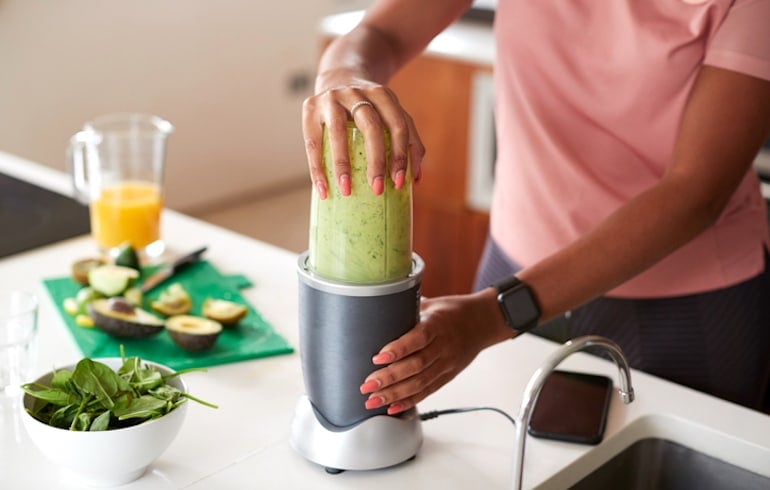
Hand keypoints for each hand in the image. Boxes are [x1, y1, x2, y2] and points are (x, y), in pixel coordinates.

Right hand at [301, 71, 424, 198]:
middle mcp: (358, 92)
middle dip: (377, 161)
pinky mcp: (310, 106)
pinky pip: (312, 141)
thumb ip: (407, 140)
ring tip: (346, 191)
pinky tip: (323, 189)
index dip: (401, 155)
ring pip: (338, 131)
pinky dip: (317, 168)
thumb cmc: (369, 107)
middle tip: (378, 189)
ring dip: (343, 164)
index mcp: (383, 95)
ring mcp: (332, 97)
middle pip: (371, 126)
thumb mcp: (390, 114)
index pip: (398, 125)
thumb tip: (416, 178)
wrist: (337, 76)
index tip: (400, 183)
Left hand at [359, 288, 512, 414]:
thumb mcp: (431, 303)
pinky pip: (427, 392)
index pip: (418, 339)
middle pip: (416, 366)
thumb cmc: (452, 311)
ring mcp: (447, 364)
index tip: (377, 357)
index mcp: (437, 324)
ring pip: (420, 383)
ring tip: (373, 400)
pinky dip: (409, 401)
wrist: (483, 323)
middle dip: (390, 378)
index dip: (398, 350)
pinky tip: (391, 407)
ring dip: (394, 394)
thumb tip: (376, 306)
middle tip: (367, 385)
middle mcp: (443, 346)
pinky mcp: (447, 377)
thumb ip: (406, 308)